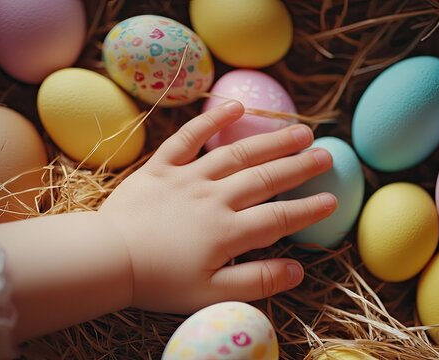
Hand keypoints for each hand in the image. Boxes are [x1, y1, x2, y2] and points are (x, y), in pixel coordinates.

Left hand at [98, 101, 335, 312]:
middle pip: (265, 178)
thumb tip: (297, 270)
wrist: (106, 260)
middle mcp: (214, 198)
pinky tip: (236, 107)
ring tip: (299, 131)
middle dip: (299, 166)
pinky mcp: (161, 166)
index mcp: (228, 232)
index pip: (279, 217)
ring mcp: (188, 178)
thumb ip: (256, 281)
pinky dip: (211, 120)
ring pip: (237, 154)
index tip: (332, 199)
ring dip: (271, 141)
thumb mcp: (211, 294)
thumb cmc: (158, 282)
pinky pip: (188, 137)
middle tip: (326, 154)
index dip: (308, 209)